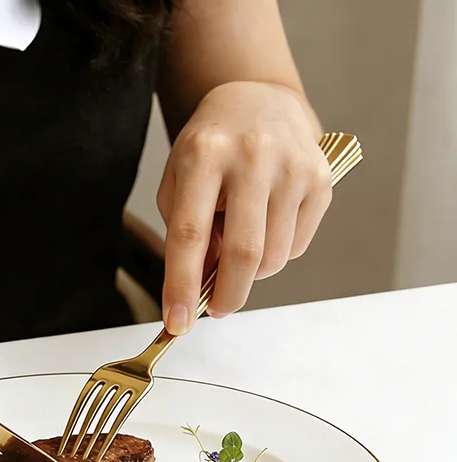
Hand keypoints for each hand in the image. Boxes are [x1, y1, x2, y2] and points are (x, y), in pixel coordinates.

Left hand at [157, 81, 331, 332]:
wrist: (259, 101)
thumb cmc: (211, 149)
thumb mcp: (180, 180)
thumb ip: (184, 231)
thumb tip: (206, 283)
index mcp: (204, 155)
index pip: (189, 233)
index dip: (182, 285)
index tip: (177, 323)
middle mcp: (252, 156)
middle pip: (242, 252)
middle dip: (227, 296)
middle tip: (216, 310)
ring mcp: (292, 166)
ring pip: (273, 257)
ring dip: (251, 274)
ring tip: (239, 248)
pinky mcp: (321, 178)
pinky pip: (297, 246)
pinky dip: (276, 255)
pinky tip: (265, 228)